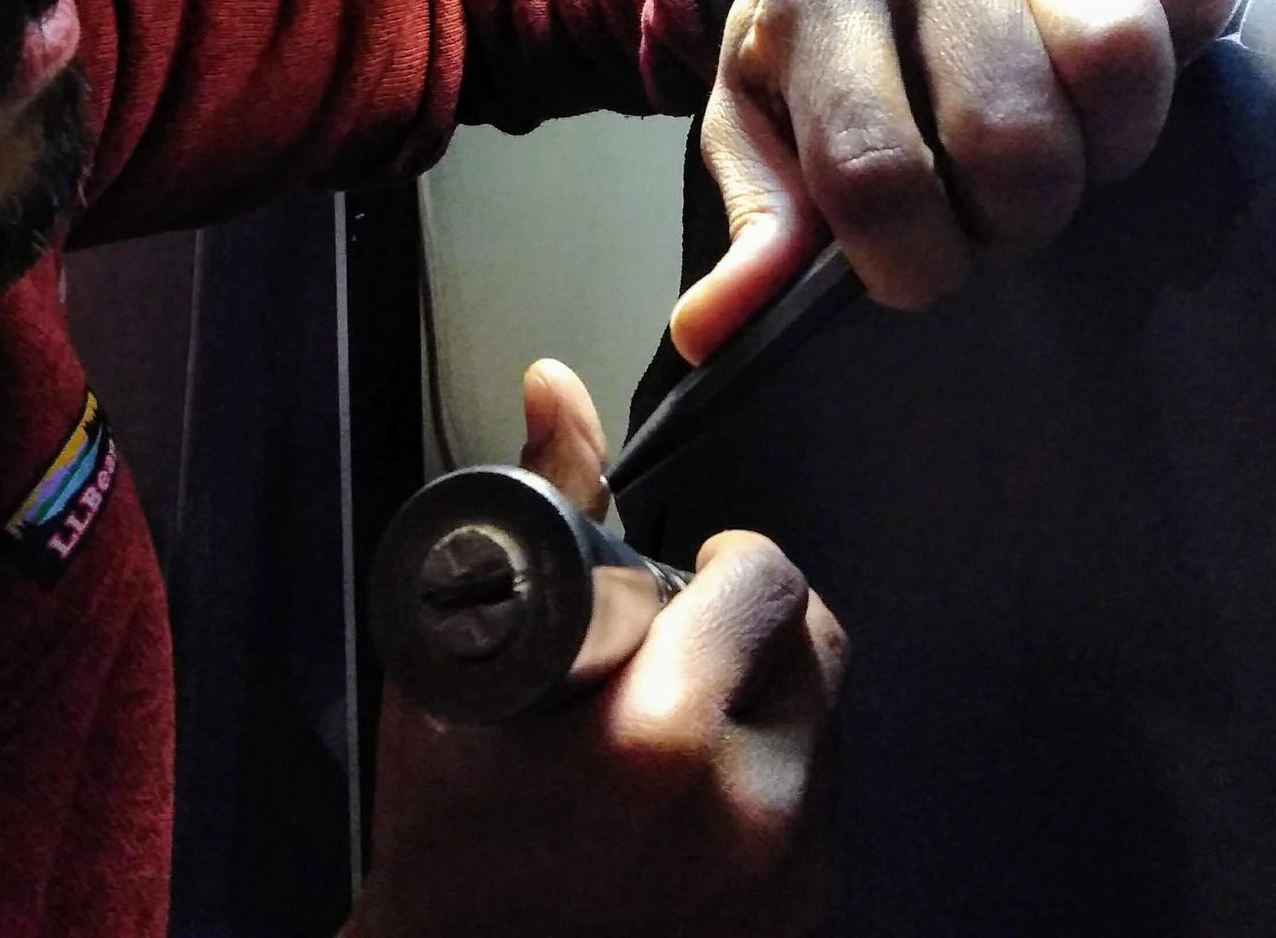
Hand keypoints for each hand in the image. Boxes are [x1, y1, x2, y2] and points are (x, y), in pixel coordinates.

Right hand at [348, 362, 845, 937]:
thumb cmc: (446, 826)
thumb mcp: (459, 657)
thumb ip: (536, 510)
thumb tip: (557, 391)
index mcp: (659, 741)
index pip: (765, 581)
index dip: (721, 563)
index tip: (684, 576)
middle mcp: (745, 815)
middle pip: (816, 643)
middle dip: (752, 623)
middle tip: (682, 640)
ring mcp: (783, 880)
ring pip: (829, 718)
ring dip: (770, 696)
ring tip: (682, 718)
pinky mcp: (801, 920)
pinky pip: (826, 800)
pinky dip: (776, 774)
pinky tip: (699, 790)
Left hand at [674, 0, 1237, 359]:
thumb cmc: (809, 46)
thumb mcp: (754, 123)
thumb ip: (759, 218)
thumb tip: (717, 328)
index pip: (875, 169)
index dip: (914, 261)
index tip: (921, 273)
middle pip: (1011, 133)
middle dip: (1014, 217)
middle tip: (994, 214)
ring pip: (1119, 59)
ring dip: (1108, 149)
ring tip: (1069, 157)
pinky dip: (1191, 1)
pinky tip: (1138, 70)